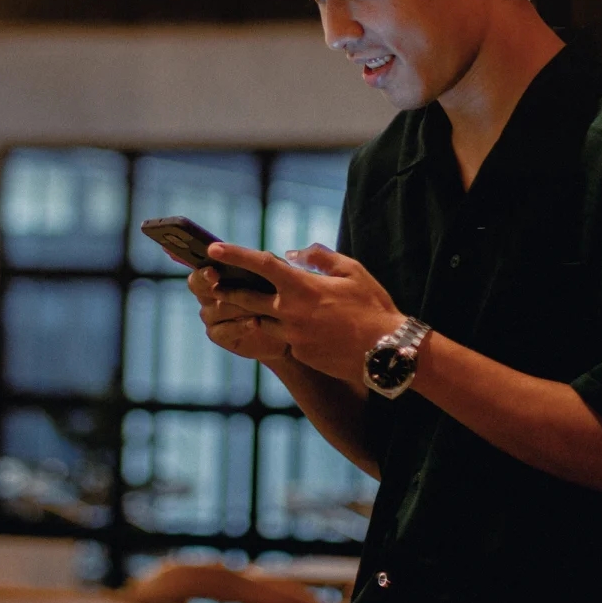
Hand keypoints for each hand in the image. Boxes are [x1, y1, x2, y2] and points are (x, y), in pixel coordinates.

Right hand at [186, 266, 290, 362]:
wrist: (285, 328)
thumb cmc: (274, 295)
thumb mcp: (270, 276)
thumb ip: (259, 263)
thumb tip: (254, 255)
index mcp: (213, 277)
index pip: (199, 273)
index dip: (203, 272)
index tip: (213, 271)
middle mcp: (207, 296)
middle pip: (198, 287)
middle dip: (207, 282)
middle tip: (217, 278)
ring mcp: (210, 317)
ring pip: (218, 308)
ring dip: (239, 305)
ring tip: (259, 304)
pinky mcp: (218, 335)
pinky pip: (225, 331)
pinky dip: (241, 326)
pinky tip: (256, 322)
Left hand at [206, 242, 403, 384]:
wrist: (387, 353)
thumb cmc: (373, 307)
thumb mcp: (351, 271)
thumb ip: (319, 257)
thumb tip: (293, 254)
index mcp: (302, 286)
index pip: (259, 264)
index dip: (234, 254)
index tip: (213, 248)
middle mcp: (290, 312)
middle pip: (246, 298)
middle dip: (227, 290)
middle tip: (214, 284)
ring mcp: (292, 336)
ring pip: (262, 321)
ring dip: (255, 313)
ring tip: (249, 304)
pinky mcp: (300, 354)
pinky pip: (284, 338)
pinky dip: (284, 330)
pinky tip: (298, 328)